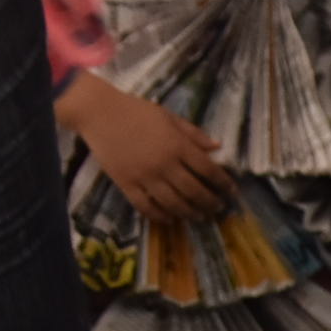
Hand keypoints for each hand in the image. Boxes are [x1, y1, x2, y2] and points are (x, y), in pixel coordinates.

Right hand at [60, 75, 233, 222]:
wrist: (97, 112)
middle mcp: (164, 164)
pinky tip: (170, 219)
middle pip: (194, 191)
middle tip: (218, 208)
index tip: (232, 192)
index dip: (224, 183)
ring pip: (173, 203)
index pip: (208, 170)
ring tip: (199, 217)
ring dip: (190, 213)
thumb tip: (218, 147)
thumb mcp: (168, 117)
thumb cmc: (135, 111)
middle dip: (210, 203)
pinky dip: (160, 216)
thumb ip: (193, 133)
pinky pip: (146, 206)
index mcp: (178, 145)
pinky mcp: (126, 183)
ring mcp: (144, 176)